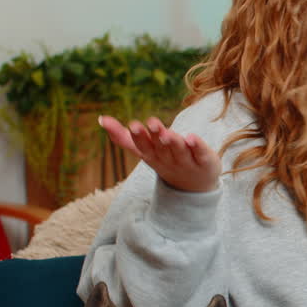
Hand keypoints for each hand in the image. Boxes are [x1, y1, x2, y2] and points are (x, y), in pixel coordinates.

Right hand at [99, 115, 221, 192]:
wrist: (194, 187)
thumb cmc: (165, 161)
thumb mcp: (144, 151)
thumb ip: (123, 137)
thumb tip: (101, 119)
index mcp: (152, 155)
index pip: (144, 146)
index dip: (139, 137)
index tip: (133, 125)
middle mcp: (168, 159)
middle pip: (161, 147)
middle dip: (155, 136)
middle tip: (151, 123)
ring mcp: (187, 162)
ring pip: (179, 151)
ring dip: (173, 142)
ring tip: (168, 132)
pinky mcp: (205, 161)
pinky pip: (201, 154)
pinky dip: (197, 146)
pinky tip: (192, 137)